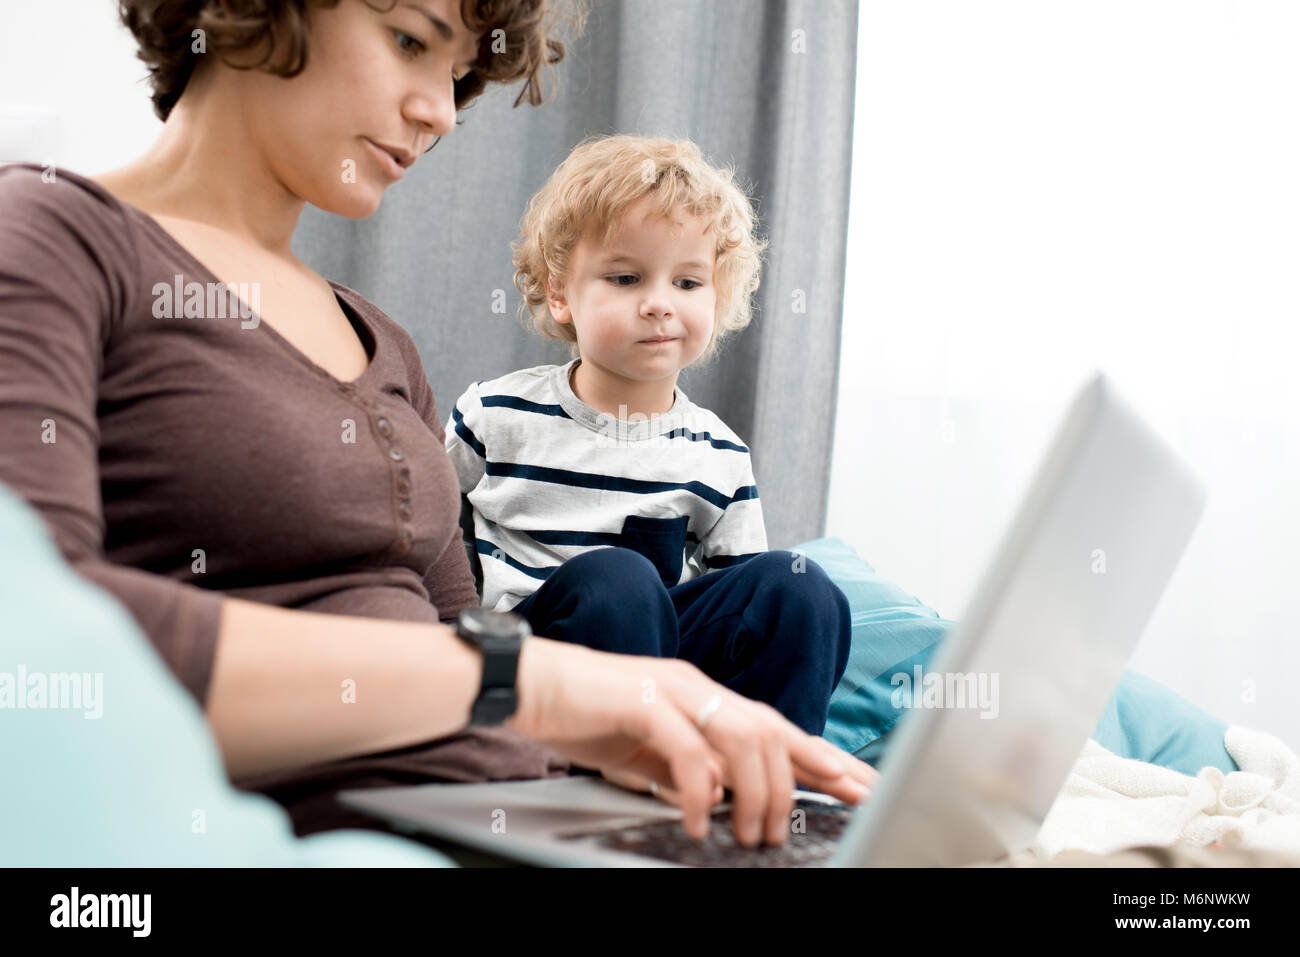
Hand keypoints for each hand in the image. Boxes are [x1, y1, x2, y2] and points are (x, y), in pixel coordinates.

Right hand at [507, 636, 879, 847]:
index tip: (860, 785)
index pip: (777, 727)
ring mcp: (673, 691)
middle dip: (811, 774)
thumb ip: (687, 769)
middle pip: (774, 730)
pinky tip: (700, 821)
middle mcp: (697, 688)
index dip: (823, 757)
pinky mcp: (643, 702)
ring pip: (744, 737)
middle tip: (820, 818)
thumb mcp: (649, 752)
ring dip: (756, 792)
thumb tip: (721, 801)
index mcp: (704, 696)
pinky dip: (701, 791)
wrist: (529, 683)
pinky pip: (688, 751)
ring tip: (753, 835)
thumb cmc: (585, 715)